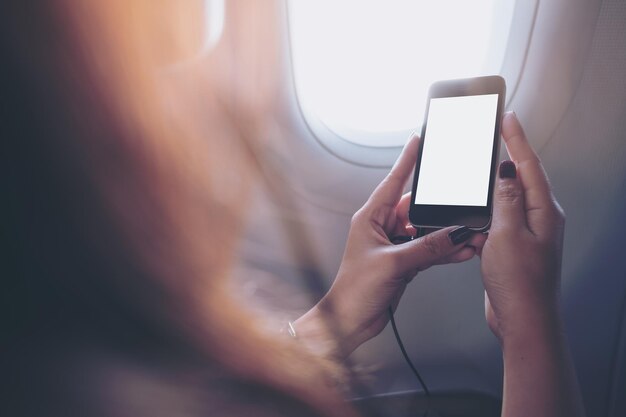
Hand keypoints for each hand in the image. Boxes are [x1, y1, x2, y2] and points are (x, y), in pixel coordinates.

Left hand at [295, 133, 483, 358]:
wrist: (350, 321)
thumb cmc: (354, 290)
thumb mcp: (394, 264)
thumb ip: (427, 248)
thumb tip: (455, 234)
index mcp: (370, 217)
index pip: (393, 182)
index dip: (407, 161)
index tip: (419, 140)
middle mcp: (382, 227)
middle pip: (417, 208)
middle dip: (440, 210)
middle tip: (462, 207)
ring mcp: (393, 245)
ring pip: (426, 231)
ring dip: (446, 234)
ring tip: (468, 234)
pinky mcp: (403, 262)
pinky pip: (428, 249)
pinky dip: (444, 251)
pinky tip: (461, 251)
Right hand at [480, 112, 565, 341]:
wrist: (523, 321)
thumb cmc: (520, 284)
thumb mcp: (508, 235)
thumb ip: (506, 201)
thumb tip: (506, 171)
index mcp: (543, 212)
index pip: (528, 166)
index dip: (517, 140)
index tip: (507, 118)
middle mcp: (539, 219)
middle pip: (522, 178)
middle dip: (507, 154)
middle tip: (494, 133)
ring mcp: (527, 233)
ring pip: (508, 200)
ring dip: (492, 186)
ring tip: (479, 171)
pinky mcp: (514, 246)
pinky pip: (500, 220)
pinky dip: (486, 212)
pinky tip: (474, 213)